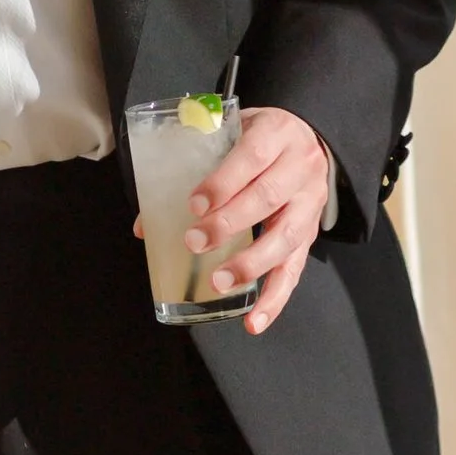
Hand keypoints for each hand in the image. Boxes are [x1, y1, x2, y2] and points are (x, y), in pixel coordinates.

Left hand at [189, 103, 329, 333]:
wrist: (308, 138)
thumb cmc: (257, 139)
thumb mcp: (229, 135)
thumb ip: (191, 170)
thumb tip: (145, 225)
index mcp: (276, 133)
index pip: (252, 157)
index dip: (224, 182)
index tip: (194, 203)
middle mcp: (299, 169)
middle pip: (267, 198)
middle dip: (229, 223)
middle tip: (194, 241)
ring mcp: (309, 204)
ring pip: (285, 237)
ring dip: (251, 263)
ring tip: (219, 282)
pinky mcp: (310, 235)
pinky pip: (295, 270)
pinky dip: (275, 298)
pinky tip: (254, 321)